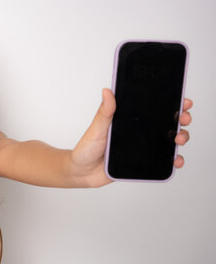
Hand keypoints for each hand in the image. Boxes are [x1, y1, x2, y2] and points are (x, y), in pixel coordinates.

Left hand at [69, 88, 192, 186]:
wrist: (81, 172)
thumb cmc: (86, 148)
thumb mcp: (96, 128)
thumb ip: (104, 112)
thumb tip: (107, 91)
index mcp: (130, 120)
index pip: (154, 108)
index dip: (171, 103)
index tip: (182, 100)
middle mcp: (139, 133)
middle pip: (167, 123)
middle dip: (181, 119)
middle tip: (182, 119)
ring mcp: (143, 148)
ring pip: (169, 141)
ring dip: (180, 138)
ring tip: (178, 140)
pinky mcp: (142, 163)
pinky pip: (162, 162)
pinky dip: (173, 161)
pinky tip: (177, 160)